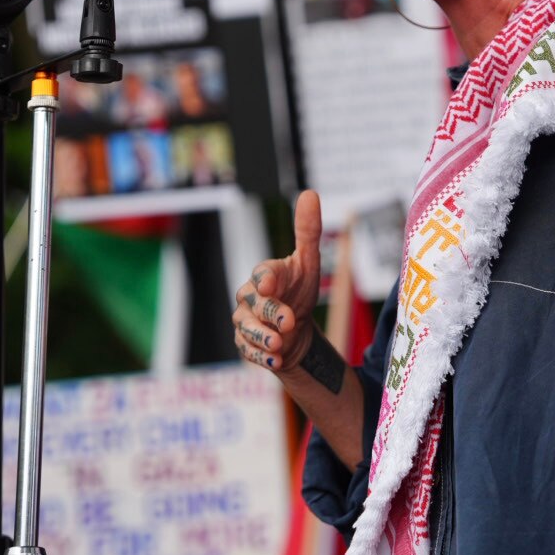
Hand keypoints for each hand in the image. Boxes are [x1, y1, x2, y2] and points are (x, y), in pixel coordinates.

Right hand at [233, 189, 321, 372]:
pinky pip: (248, 351)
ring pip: (247, 330)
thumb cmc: (300, 290)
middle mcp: (250, 297)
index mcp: (265, 275)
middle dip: (271, 313)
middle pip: (256, 304)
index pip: (262, 273)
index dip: (266, 278)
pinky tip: (277, 361)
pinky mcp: (245, 345)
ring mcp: (245, 322)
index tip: (270, 284)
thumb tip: (310, 193)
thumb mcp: (309, 262)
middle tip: (289, 322)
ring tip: (280, 345)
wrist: (296, 329)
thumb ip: (308, 231)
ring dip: (263, 338)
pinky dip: (262, 358)